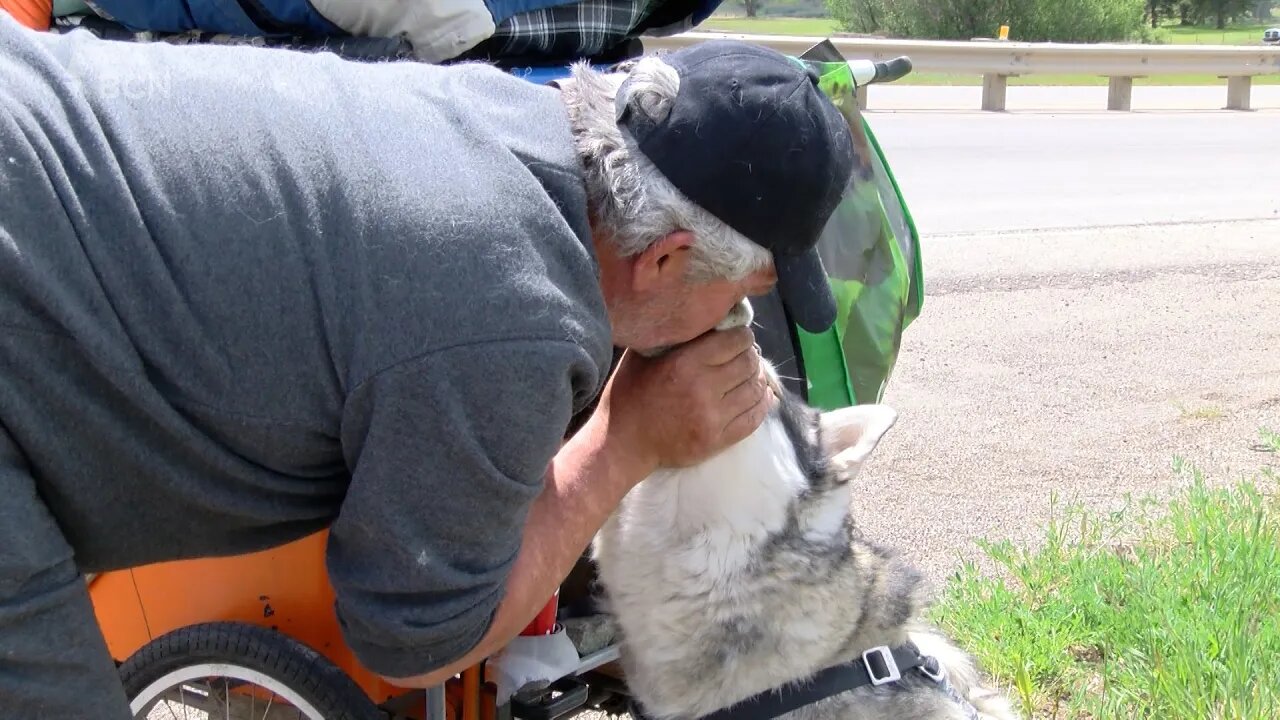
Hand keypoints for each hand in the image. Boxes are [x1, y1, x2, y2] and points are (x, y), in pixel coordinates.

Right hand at [600, 326, 774, 473]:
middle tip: (745, 355)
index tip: (738, 337)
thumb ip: (671, 335)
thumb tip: (701, 315)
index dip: (742, 335)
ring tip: (750, 374)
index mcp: (684, 363)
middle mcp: (703, 389)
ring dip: (758, 378)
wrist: (622, 443)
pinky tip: (759, 396)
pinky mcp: (717, 441)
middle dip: (751, 355)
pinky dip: (762, 403)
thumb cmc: (629, 394)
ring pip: (755, 389)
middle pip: (749, 363)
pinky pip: (754, 418)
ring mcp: (712, 418)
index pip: (735, 341)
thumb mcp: (641, 355)